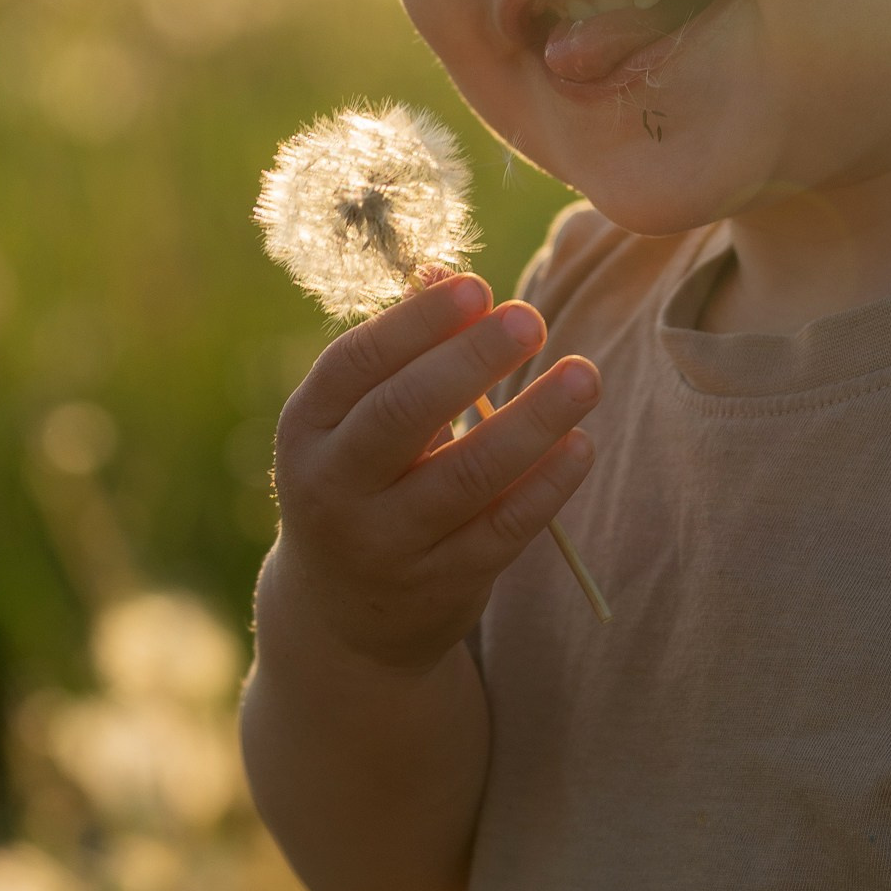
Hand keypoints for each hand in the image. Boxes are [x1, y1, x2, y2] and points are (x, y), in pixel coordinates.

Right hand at [264, 270, 598, 670]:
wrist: (345, 620)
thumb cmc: (365, 484)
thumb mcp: (355, 424)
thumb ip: (402, 355)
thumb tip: (447, 270)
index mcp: (306, 431)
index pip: (357, 364)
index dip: (417, 322)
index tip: (477, 287)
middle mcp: (334, 489)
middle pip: (403, 415)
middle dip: (470, 361)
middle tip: (531, 318)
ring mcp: (388, 544)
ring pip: (466, 477)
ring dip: (532, 421)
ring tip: (584, 375)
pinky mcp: (444, 585)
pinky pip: (504, 529)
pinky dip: (547, 486)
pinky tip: (582, 445)